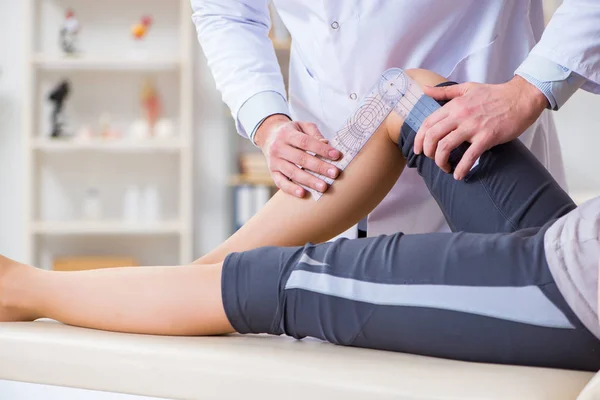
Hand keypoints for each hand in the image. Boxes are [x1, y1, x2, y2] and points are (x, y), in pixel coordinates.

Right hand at [254, 114, 341, 197]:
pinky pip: (281, 183)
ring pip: (292, 172)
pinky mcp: (273, 173)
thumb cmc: (292, 132)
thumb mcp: (302, 126)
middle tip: (334, 173)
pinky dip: (291, 189)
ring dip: (309, 180)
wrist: (269, 136)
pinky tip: (303, 194)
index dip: (321, 149)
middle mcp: (278, 148)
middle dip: (319, 167)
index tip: (337, 155)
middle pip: (300, 158)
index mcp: (287, 134)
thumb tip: (327, 144)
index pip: (306, 142)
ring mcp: (274, 161)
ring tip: (323, 187)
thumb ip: (315, 134)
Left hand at [414, 75, 548, 179]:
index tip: (419, 150)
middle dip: (428, 153)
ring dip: (441, 162)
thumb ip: (444, 92)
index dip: (419, 140)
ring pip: (445, 147)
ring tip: (445, 168)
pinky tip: (459, 175)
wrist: (521, 97)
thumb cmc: (494, 94)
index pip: (428, 124)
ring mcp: (473, 127)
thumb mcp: (466, 88)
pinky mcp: (487, 137)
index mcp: (454, 105)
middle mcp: (460, 115)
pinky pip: (469, 156)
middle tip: (432, 160)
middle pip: (432, 137)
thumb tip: (424, 90)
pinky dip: (461, 169)